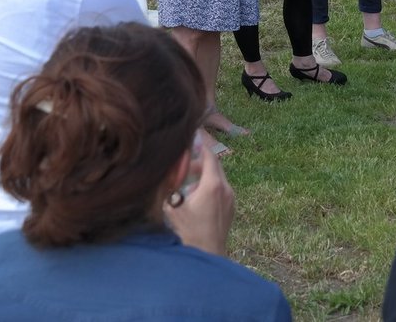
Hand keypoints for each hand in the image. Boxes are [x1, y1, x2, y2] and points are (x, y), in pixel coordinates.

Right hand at [164, 137, 234, 256]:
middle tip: (184, 167)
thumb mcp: (172, 206)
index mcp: (212, 185)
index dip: (200, 146)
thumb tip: (164, 170)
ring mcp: (231, 198)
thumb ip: (168, 185)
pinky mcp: (232, 206)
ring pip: (218, 177)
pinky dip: (210, 186)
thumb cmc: (188, 232)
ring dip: (204, 175)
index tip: (191, 140)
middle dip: (199, 162)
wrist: (207, 254)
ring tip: (187, 186)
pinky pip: (221, 188)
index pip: (209, 156)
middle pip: (215, 165)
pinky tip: (196, 198)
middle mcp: (225, 188)